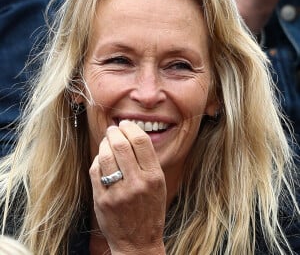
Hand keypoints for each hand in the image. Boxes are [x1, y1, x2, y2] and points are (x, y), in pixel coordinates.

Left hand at [89, 120, 166, 254]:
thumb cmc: (150, 210)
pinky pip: (95, 170)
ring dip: (104, 143)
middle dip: (114, 131)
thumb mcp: (158, 184)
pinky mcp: (102, 200)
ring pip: (105, 154)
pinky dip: (98, 160)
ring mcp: (118, 192)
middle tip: (113, 129)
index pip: (141, 141)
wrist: (138, 242)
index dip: (130, 127)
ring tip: (107, 142)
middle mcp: (137, 183)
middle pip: (121, 144)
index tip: (125, 124)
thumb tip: (131, 134)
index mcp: (154, 177)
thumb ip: (147, 160)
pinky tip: (102, 159)